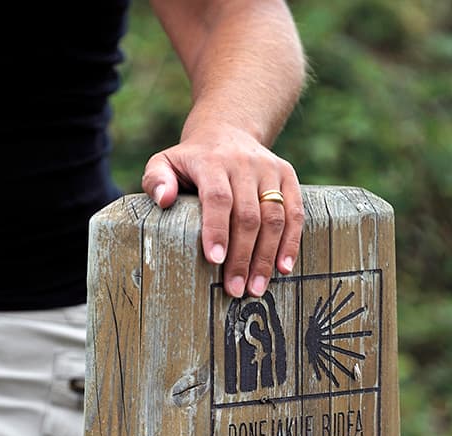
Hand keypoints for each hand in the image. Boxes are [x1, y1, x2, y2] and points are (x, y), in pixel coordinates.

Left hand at [142, 122, 303, 298]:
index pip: (218, 198)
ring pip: (274, 217)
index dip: (217, 230)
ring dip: (266, 256)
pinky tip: (283, 268)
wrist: (226, 131)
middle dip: (242, 256)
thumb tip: (164, 199)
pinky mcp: (287, 176)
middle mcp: (244, 163)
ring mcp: (269, 169)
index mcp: (212, 161)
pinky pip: (295, 213)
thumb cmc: (191, 161)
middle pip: (248, 215)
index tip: (215, 260)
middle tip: (235, 289)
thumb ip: (156, 179)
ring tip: (256, 287)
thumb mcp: (164, 162)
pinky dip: (291, 243)